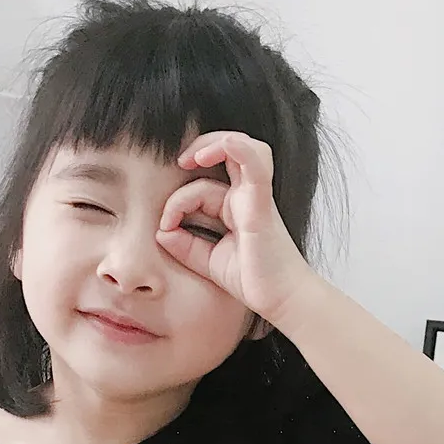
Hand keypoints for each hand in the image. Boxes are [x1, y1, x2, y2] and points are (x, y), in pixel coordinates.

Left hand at [155, 131, 314, 323]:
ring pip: (242, 148)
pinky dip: (237, 148)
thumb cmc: (255, 281)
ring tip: (192, 158)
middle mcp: (247, 197)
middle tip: (179, 161)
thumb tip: (160, 232)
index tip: (165, 226)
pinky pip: (255, 164)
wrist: (283, 300)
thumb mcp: (209, 262)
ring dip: (215, 143)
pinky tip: (213, 150)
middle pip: (229, 150)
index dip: (177, 200)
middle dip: (201, 147)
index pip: (203, 185)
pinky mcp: (261, 205)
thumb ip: (186, 246)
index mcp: (236, 207)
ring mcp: (256, 197)